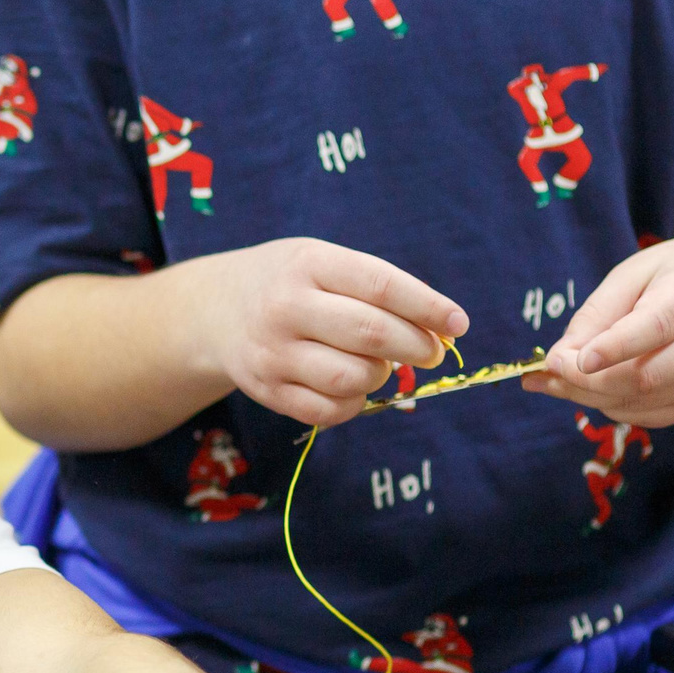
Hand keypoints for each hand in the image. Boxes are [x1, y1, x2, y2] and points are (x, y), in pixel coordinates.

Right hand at [195, 238, 468, 426]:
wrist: (215, 310)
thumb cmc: (290, 282)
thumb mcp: (323, 262)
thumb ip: (377, 288)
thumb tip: (441, 330)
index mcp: (308, 264)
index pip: (381, 286)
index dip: (428, 307)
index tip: (459, 324)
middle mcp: (284, 307)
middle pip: (371, 334)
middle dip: (417, 347)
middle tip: (433, 352)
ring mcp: (271, 352)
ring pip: (351, 377)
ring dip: (382, 376)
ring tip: (381, 365)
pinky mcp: (265, 390)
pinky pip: (327, 410)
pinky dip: (355, 403)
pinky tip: (354, 387)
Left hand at [524, 236, 673, 426]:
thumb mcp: (639, 271)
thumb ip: (597, 312)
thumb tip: (558, 359)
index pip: (654, 328)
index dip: (612, 348)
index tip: (571, 359)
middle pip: (642, 376)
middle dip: (584, 380)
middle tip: (545, 370)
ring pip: (641, 401)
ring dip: (588, 396)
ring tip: (554, 379)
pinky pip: (650, 415)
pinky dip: (611, 406)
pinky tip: (590, 388)